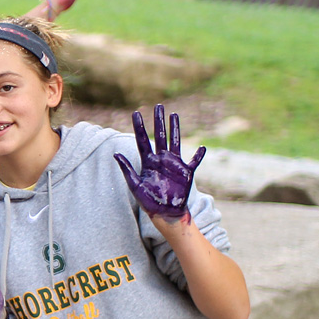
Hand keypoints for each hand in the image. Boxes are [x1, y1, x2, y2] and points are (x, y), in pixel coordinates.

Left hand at [114, 104, 205, 220]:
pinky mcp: (186, 172)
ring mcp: (174, 164)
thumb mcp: (134, 185)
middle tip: (158, 106)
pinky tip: (202, 147)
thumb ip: (127, 169)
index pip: (142, 140)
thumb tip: (116, 154)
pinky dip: (199, 155)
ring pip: (175, 141)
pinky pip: (194, 161)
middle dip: (158, 121)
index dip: (139, 127)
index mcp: (148, 162)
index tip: (136, 113)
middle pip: (160, 135)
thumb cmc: (148, 201)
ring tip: (174, 114)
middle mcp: (161, 159)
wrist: (164, 213)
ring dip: (175, 128)